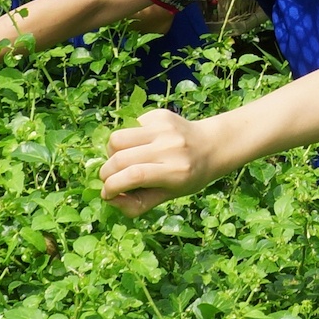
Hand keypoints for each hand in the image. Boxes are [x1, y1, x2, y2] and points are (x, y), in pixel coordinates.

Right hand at [99, 107, 232, 214]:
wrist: (212, 145)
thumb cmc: (189, 176)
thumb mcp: (169, 196)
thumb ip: (138, 204)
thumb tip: (110, 199)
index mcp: (176, 171)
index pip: (134, 176)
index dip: (112, 186)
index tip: (107, 194)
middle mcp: (170, 147)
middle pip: (121, 158)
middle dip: (107, 173)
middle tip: (110, 179)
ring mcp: (164, 127)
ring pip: (117, 138)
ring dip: (112, 153)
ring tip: (123, 160)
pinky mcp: (159, 114)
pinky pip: (128, 127)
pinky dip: (127, 140)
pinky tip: (141, 145)